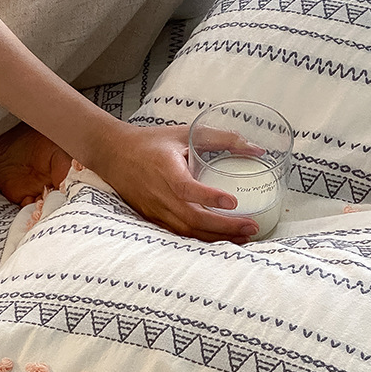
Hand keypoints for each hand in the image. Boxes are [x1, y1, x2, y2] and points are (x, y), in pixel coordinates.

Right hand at [93, 122, 259, 243]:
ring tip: (244, 237)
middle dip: (224, 227)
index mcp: (165, 169)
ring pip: (188, 231)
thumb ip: (221, 138)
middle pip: (192, 218)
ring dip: (217, 237)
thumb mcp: (185, 132)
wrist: (113, 155)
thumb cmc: (151, 142)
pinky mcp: (154, 219)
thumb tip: (257, 149)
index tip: (233, 201)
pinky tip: (221, 239)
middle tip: (251, 226)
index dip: (209, 197)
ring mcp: (155, 210)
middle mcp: (159, 194)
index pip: (187, 188)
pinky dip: (202, 239)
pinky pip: (180, 234)